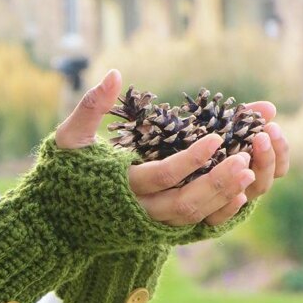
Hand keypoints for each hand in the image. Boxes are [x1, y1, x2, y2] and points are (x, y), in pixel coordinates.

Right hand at [55, 70, 285, 227]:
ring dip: (220, 197)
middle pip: (184, 203)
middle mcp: (137, 211)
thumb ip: (90, 107)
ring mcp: (146, 225)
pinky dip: (212, 213)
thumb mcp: (69, 138)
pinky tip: (233, 195)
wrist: (55, 221)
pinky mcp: (152, 230)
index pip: (162, 175)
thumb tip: (113, 73)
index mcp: (119, 186)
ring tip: (248, 174)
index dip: (191, 158)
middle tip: (244, 159)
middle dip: (216, 182)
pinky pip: (187, 226)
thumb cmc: (63, 174)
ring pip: (189, 217)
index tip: (217, 136)